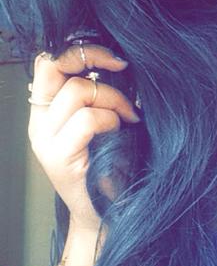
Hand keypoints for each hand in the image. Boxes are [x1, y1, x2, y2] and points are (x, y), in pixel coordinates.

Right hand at [28, 44, 140, 231]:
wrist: (109, 216)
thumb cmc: (113, 167)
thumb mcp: (103, 123)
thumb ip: (97, 95)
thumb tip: (117, 60)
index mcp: (45, 112)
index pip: (47, 61)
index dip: (79, 49)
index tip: (114, 58)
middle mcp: (38, 123)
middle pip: (53, 65)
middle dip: (92, 57)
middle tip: (122, 67)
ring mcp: (45, 141)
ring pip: (77, 91)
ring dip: (114, 97)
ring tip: (130, 115)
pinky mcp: (59, 158)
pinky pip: (88, 119)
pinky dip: (112, 119)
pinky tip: (123, 130)